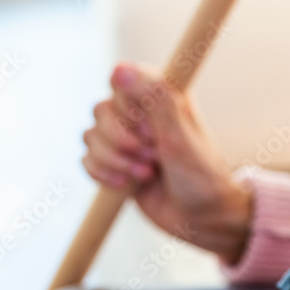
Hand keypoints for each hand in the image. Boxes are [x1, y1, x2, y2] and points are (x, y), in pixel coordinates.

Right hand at [82, 63, 251, 264]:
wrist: (201, 219)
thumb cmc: (200, 176)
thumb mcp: (180, 136)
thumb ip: (154, 98)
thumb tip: (119, 70)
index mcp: (161, 95)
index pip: (121, 79)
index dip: (129, 108)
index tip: (153, 131)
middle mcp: (141, 112)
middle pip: (101, 110)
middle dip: (123, 141)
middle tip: (153, 157)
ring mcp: (126, 138)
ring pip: (90, 136)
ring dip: (116, 161)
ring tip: (147, 174)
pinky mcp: (115, 163)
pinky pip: (87, 160)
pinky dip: (103, 174)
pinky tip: (128, 185)